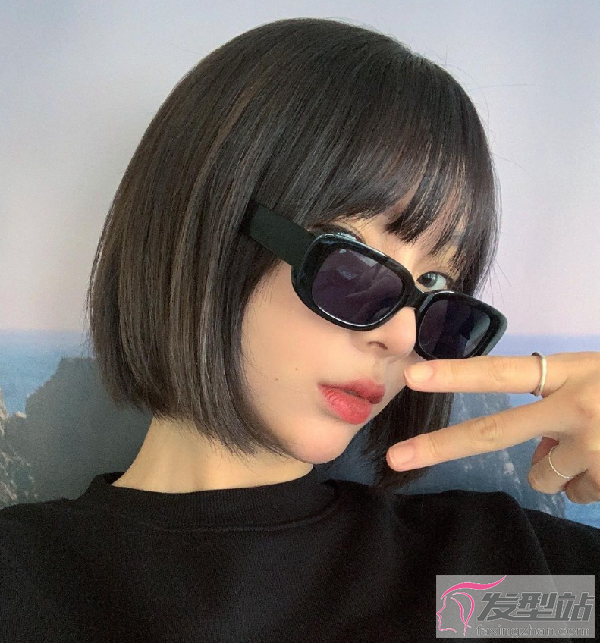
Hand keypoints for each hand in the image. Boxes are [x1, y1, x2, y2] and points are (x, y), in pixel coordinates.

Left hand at [386, 351, 599, 503]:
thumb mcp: (599, 376)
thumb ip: (559, 398)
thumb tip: (533, 450)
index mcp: (575, 371)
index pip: (504, 372)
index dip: (457, 374)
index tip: (413, 375)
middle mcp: (578, 408)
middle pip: (494, 432)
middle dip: (439, 446)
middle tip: (396, 457)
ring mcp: (595, 449)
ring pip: (542, 474)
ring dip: (557, 466)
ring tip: (595, 445)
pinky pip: (579, 492)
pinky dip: (590, 482)